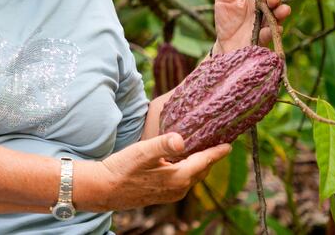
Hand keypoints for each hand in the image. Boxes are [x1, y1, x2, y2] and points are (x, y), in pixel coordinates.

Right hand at [89, 133, 229, 210]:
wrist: (104, 189)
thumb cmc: (122, 168)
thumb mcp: (142, 152)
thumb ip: (163, 144)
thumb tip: (182, 139)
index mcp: (178, 177)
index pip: (204, 161)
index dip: (217, 152)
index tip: (230, 144)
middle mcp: (178, 189)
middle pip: (201, 170)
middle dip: (211, 158)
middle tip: (219, 143)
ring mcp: (171, 194)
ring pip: (192, 176)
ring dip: (200, 164)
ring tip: (204, 150)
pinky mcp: (162, 194)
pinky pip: (183, 180)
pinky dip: (188, 169)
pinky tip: (183, 161)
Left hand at [214, 0, 290, 52]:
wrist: (225, 45)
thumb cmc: (226, 21)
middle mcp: (265, 7)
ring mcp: (267, 22)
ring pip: (280, 13)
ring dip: (280, 8)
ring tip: (275, 4)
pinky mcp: (266, 37)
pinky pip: (273, 33)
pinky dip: (274, 30)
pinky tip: (274, 28)